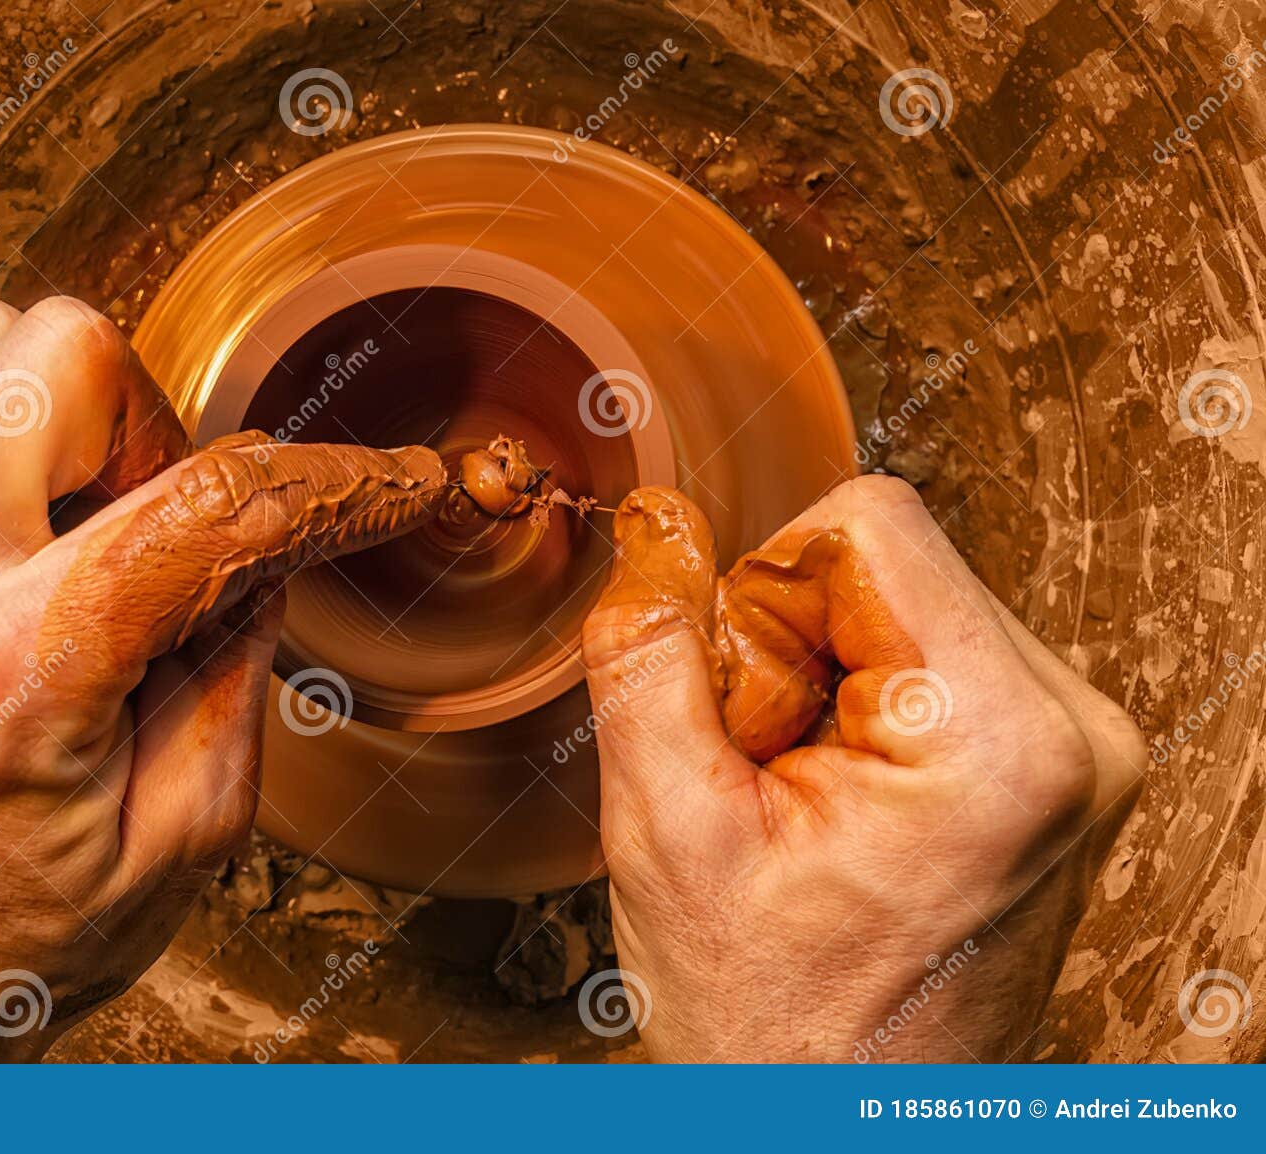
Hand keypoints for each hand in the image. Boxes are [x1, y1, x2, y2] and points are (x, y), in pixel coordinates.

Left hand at [0, 296, 440, 1060]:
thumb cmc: (15, 932)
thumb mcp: (185, 832)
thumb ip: (239, 663)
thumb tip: (269, 536)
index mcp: (12, 677)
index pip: (207, 508)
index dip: (333, 483)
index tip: (393, 482)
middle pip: (66, 355)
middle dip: (158, 428)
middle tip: (160, 530)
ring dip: (59, 404)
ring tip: (75, 511)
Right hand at [580, 475, 1144, 1061]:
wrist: (841, 1125)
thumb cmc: (774, 1027)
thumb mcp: (668, 829)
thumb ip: (647, 653)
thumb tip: (653, 525)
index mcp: (1002, 738)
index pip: (866, 523)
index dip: (760, 600)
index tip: (744, 719)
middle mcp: (1072, 728)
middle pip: (884, 559)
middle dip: (785, 646)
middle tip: (766, 777)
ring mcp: (1073, 745)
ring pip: (897, 598)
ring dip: (811, 676)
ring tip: (798, 801)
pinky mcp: (1050, 760)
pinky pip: (922, 650)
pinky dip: (850, 702)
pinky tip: (834, 800)